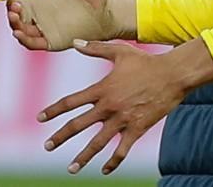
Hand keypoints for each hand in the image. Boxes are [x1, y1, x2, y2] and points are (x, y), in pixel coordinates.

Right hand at [6, 0, 135, 49]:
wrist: (110, 7)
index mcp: (45, 0)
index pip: (22, 4)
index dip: (14, 4)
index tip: (15, 0)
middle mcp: (44, 16)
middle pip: (19, 19)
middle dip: (12, 16)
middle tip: (14, 11)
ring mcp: (49, 29)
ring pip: (24, 32)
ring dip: (15, 28)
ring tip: (15, 21)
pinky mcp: (55, 41)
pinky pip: (35, 44)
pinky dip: (25, 41)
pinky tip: (20, 34)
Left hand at [37, 39, 212, 174]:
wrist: (173, 75)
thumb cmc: (146, 61)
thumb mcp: (119, 51)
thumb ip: (95, 48)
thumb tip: (74, 43)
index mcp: (102, 89)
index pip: (70, 102)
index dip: (53, 110)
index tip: (40, 118)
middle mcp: (108, 106)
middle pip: (78, 125)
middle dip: (60, 137)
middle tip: (47, 147)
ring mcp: (123, 120)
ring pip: (98, 143)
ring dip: (83, 157)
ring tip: (71, 168)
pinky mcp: (137, 129)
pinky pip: (122, 150)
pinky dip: (113, 162)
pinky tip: (104, 170)